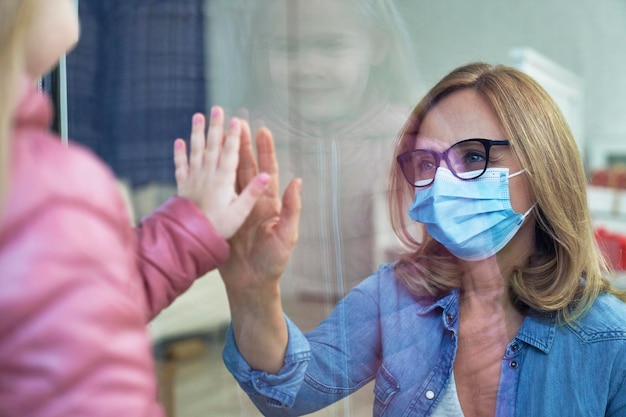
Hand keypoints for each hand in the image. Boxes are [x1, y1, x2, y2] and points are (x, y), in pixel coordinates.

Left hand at [174, 106, 269, 238]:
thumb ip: (252, 193)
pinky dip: (179, 154)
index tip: (237, 120)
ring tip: (197, 116)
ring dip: (197, 133)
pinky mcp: (183, 187)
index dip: (234, 136)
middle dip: (216, 126)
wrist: (189, 238)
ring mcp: (194, 179)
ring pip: (196, 151)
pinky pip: (181, 167)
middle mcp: (208, 175)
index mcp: (223, 180)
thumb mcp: (239, 213)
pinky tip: (178, 142)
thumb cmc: (218, 228)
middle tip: (217, 108)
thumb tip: (267, 176)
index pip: (230, 153)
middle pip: (212, 146)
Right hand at [217, 120, 300, 372]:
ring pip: (229, 178)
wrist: (250, 284)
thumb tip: (297, 181)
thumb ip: (292, 210)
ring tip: (218, 137)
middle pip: (246, 168)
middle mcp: (252, 202)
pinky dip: (209, 180)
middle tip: (236, 123)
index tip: (262, 130)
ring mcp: (235, 209)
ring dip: (224, 157)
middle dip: (241, 146)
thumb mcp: (286, 236)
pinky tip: (200, 167)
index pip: (267, 171)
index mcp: (269, 204)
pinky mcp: (222, 218)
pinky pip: (215, 195)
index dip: (265, 151)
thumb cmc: (272, 262)